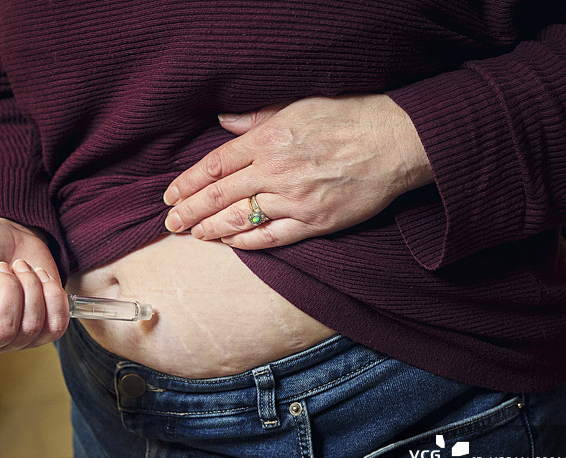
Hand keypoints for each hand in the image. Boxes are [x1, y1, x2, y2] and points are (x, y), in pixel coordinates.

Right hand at [0, 218, 69, 351]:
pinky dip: (53, 296)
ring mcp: (13, 339)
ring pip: (31, 325)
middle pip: (3, 330)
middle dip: (11, 288)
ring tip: (19, 268)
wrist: (9, 238)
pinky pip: (56, 326)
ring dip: (31, 285)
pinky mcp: (42, 331)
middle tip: (3, 266)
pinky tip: (41, 279)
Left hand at [163, 94, 433, 248]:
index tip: (171, 194)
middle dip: (189, 211)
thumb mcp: (298, 106)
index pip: (215, 165)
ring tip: (194, 234)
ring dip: (211, 229)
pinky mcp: (314, 222)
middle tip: (171, 223)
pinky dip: (246, 243)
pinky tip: (230, 244)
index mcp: (268, 140)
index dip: (188, 183)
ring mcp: (294, 199)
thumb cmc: (348, 118)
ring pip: (240, 219)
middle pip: (219, 196)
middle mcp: (276, 171)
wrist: (394, 142)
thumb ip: (257, 118)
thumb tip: (224, 123)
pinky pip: (271, 237)